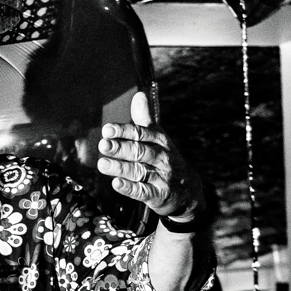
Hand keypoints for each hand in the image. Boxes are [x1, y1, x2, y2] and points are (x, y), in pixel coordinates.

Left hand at [96, 93, 200, 220]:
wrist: (187, 190)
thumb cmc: (165, 159)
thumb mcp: (158, 138)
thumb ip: (145, 119)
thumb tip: (139, 95)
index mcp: (160, 141)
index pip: (141, 134)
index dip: (124, 131)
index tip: (107, 129)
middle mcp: (162, 158)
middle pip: (140, 152)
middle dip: (121, 148)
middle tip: (103, 145)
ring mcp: (161, 177)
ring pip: (139, 171)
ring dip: (120, 168)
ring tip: (103, 164)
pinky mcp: (158, 195)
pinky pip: (143, 191)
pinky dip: (129, 188)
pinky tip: (116, 184)